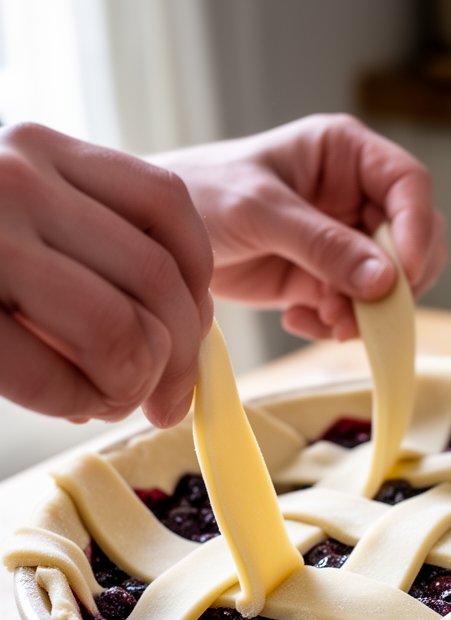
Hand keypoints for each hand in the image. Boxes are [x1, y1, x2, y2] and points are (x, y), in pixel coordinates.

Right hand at [0, 123, 212, 426]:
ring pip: (120, 330)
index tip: (190, 337)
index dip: (197, 288)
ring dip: (130, 386)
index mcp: (42, 150)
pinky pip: (53, 373)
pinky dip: (79, 404)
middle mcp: (17, 179)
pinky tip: (70, 403)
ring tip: (108, 398)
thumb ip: (88, 247)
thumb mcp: (16, 213)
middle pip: (157, 281)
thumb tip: (180, 340)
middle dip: (177, 359)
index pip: (169, 210)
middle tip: (162, 398)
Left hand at [155, 114, 446, 340]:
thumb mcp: (260, 212)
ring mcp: (341, 240)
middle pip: (412, 240)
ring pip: (389, 283)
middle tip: (361, 312)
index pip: (408, 186)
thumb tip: (385, 281)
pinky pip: (356, 308)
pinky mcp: (324, 279)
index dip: (416, 230)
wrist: (159, 237)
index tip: (405, 275)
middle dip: (395, 283)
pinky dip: (338, 324)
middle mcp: (353, 194)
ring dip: (366, 311)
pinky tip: (300, 321)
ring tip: (324, 321)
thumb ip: (323, 244)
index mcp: (345, 153)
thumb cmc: (201, 194)